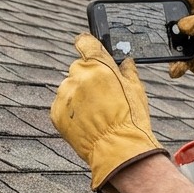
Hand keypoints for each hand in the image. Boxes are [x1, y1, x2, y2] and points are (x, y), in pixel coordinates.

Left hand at [50, 34, 166, 192]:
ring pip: (69, 88)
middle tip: (103, 96)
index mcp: (98, 65)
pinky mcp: (57, 113)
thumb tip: (125, 62)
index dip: (87, 45)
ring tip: (96, 114)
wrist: (118, 150)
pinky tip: (87, 122)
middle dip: (88, 78)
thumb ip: (128, 70)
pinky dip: (72, 112)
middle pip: (78, 69)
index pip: (85, 42)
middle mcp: (77, 76)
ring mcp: (65, 95)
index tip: (89, 49)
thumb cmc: (131, 119)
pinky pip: (63, 106)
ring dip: (79, 96)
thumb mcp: (136, 89)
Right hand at [149, 0, 193, 99]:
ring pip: (170, 40)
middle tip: (149, 18)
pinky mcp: (189, 58)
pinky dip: (174, 66)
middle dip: (160, 16)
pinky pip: (176, 61)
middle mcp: (193, 23)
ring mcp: (189, 41)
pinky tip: (175, 70)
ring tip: (159, 47)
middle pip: (171, 15)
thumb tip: (180, 25)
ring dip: (164, 43)